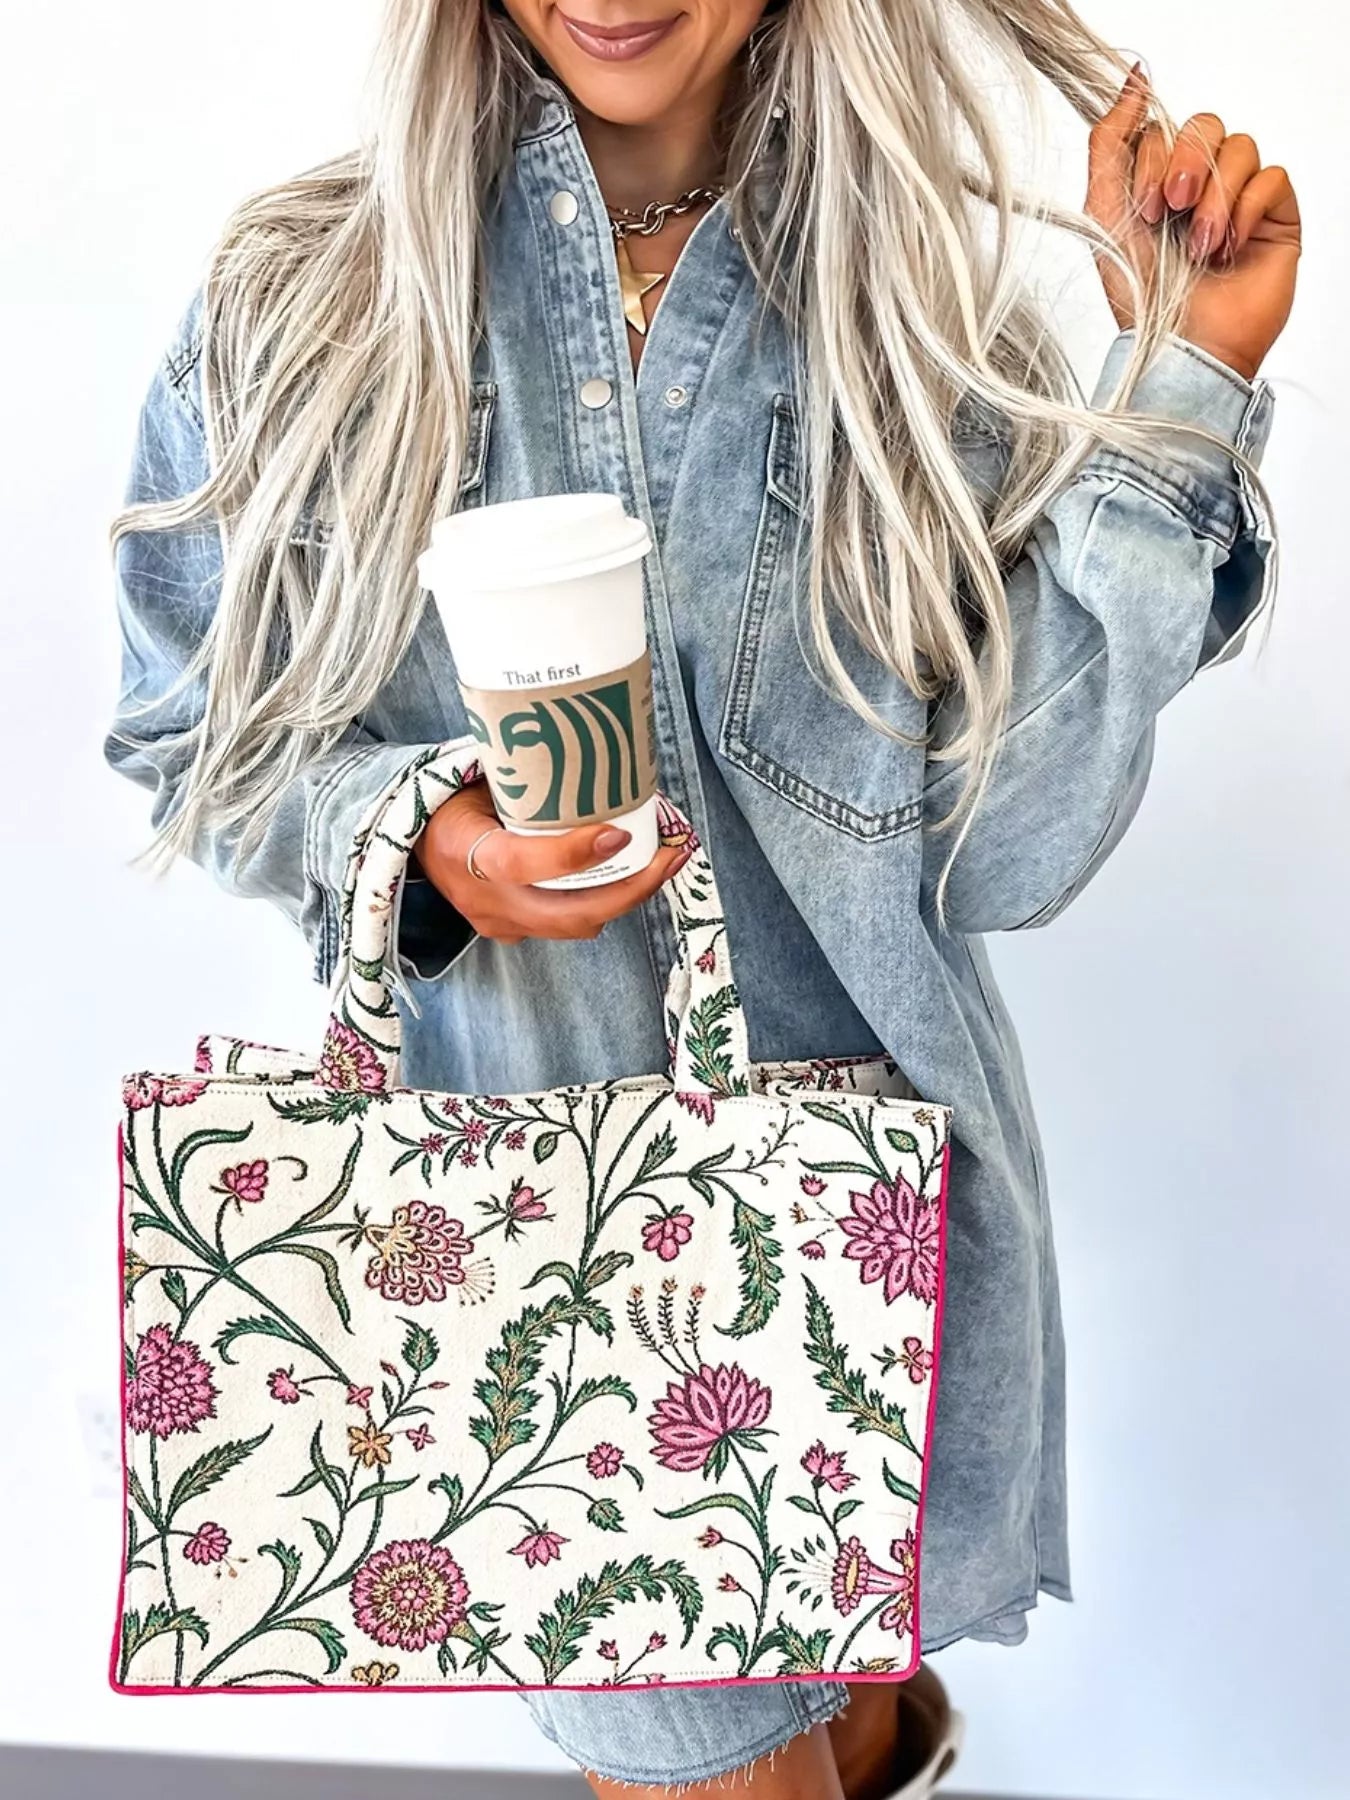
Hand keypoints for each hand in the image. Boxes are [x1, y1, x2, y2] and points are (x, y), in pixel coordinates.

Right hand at [414, 780, 690, 944]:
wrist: (415, 840)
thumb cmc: (451, 798)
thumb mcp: (477, 779)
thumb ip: (525, 779)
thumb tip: (595, 754)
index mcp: (463, 851)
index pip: (522, 864)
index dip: (573, 854)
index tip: (619, 833)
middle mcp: (484, 899)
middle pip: (568, 915)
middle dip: (630, 890)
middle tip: (669, 855)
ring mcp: (499, 922)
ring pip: (575, 925)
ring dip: (624, 896)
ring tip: (662, 861)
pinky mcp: (512, 931)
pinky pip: (567, 924)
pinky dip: (601, 900)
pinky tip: (628, 873)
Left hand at [1087, 65, 1300, 379]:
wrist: (1180, 349)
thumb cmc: (1142, 299)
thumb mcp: (1102, 213)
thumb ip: (1107, 143)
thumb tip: (1132, 81)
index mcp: (1155, 183)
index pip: (1162, 126)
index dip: (1151, 157)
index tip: (1141, 208)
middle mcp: (1198, 187)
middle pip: (1204, 124)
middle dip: (1182, 164)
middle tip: (1169, 211)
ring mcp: (1239, 200)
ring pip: (1240, 147)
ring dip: (1214, 198)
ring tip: (1200, 246)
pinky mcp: (1276, 218)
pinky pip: (1272, 176)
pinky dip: (1247, 210)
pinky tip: (1229, 248)